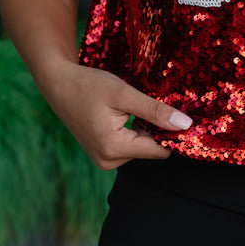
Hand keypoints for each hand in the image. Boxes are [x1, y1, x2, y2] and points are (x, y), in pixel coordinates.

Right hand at [43, 61, 191, 169]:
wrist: (59, 84)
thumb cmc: (88, 85)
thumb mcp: (124, 94)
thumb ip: (155, 111)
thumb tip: (185, 125)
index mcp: (114, 148)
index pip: (159, 150)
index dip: (172, 133)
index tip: (177, 114)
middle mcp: (108, 161)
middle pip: (150, 150)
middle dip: (155, 129)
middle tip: (145, 105)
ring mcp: (104, 160)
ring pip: (142, 148)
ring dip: (144, 130)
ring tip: (130, 109)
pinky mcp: (103, 155)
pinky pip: (131, 147)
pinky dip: (134, 132)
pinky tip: (124, 116)